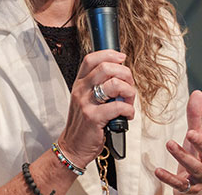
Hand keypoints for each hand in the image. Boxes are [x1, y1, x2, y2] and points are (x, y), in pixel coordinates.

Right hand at [57, 50, 136, 168]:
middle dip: (125, 74)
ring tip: (129, 101)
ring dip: (129, 91)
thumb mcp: (86, 100)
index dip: (109, 54)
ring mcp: (86, 103)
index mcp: (80, 83)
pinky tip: (127, 114)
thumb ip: (99, 86)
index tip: (121, 58)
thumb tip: (121, 75)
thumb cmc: (84, 124)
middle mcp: (81, 90)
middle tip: (129, 84)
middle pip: (105, 68)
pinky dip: (129, 110)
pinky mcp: (93, 118)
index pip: (91, 59)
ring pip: (114, 84)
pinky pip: (118, 106)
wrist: (73, 146)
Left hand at [155, 90, 201, 193]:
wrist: (197, 190)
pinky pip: (180, 184)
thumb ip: (195, 116)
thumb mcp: (196, 136)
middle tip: (190, 133)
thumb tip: (197, 93)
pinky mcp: (189, 188)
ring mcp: (200, 177)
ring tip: (170, 144)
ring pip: (195, 168)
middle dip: (200, 143)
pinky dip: (169, 177)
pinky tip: (158, 170)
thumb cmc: (197, 158)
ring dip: (182, 157)